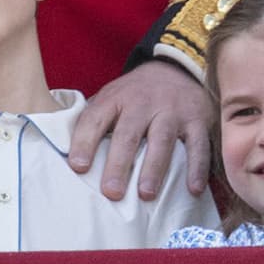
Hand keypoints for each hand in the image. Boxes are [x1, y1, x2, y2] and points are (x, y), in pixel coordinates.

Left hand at [69, 60, 212, 200]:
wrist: (177, 68)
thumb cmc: (135, 95)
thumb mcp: (111, 98)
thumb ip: (93, 120)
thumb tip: (64, 155)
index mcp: (116, 98)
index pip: (96, 119)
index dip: (85, 141)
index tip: (78, 166)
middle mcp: (143, 103)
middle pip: (129, 134)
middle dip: (119, 163)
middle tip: (111, 192)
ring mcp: (172, 111)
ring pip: (162, 140)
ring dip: (154, 168)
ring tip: (146, 194)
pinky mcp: (197, 120)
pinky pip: (199, 145)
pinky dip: (197, 167)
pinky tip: (193, 189)